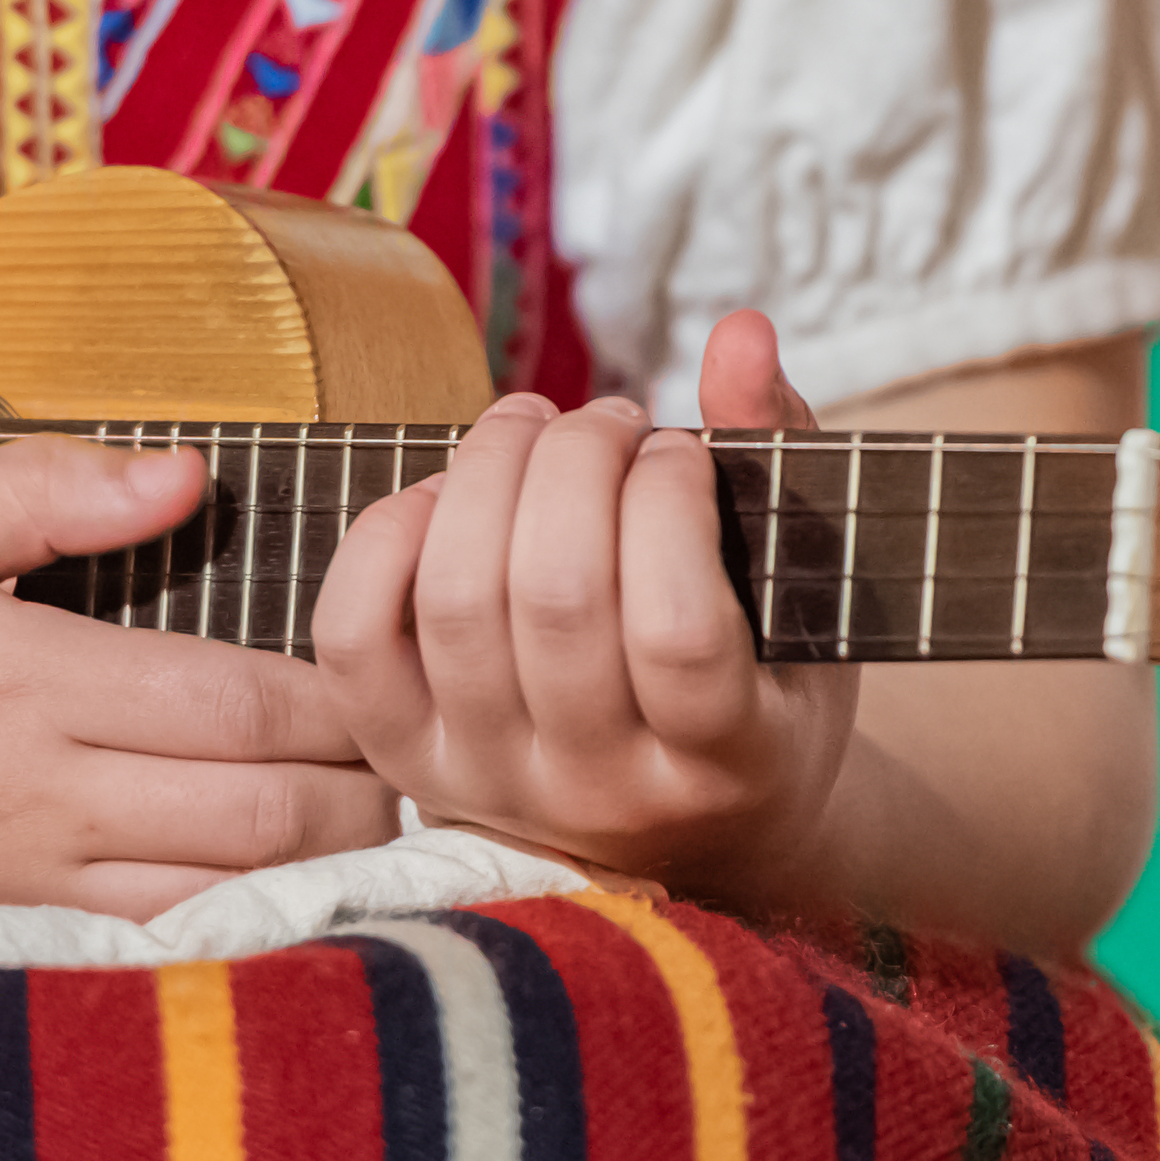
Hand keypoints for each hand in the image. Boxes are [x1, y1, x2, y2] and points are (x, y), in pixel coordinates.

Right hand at [0, 434, 393, 916]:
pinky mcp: (22, 925)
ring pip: (229, 892)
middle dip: (363, 787)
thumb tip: (187, 477)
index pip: (237, 700)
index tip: (389, 662)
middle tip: (416, 746)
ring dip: (323, 861)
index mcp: (24, 679)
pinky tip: (295, 889)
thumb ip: (46, 492)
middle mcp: (42, 793)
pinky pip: (164, 937)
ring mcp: (35, 876)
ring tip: (378, 813)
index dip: (339, 695)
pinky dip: (247, 916)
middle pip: (261, 812)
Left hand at [310, 311, 858, 894]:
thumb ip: (776, 452)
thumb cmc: (762, 684)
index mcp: (726, 758)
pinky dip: (386, 537)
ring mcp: (490, 780)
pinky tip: (448, 493)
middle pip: (556, 598)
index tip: (683, 451)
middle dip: (580, 461)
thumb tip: (738, 330)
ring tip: (538, 429)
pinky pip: (354, 638)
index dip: (670, 503)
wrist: (688, 830)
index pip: (678, 629)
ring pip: (457, 604)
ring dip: (491, 472)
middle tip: (612, 421)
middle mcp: (598, 787)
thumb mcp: (804, 589)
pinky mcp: (408, 759)